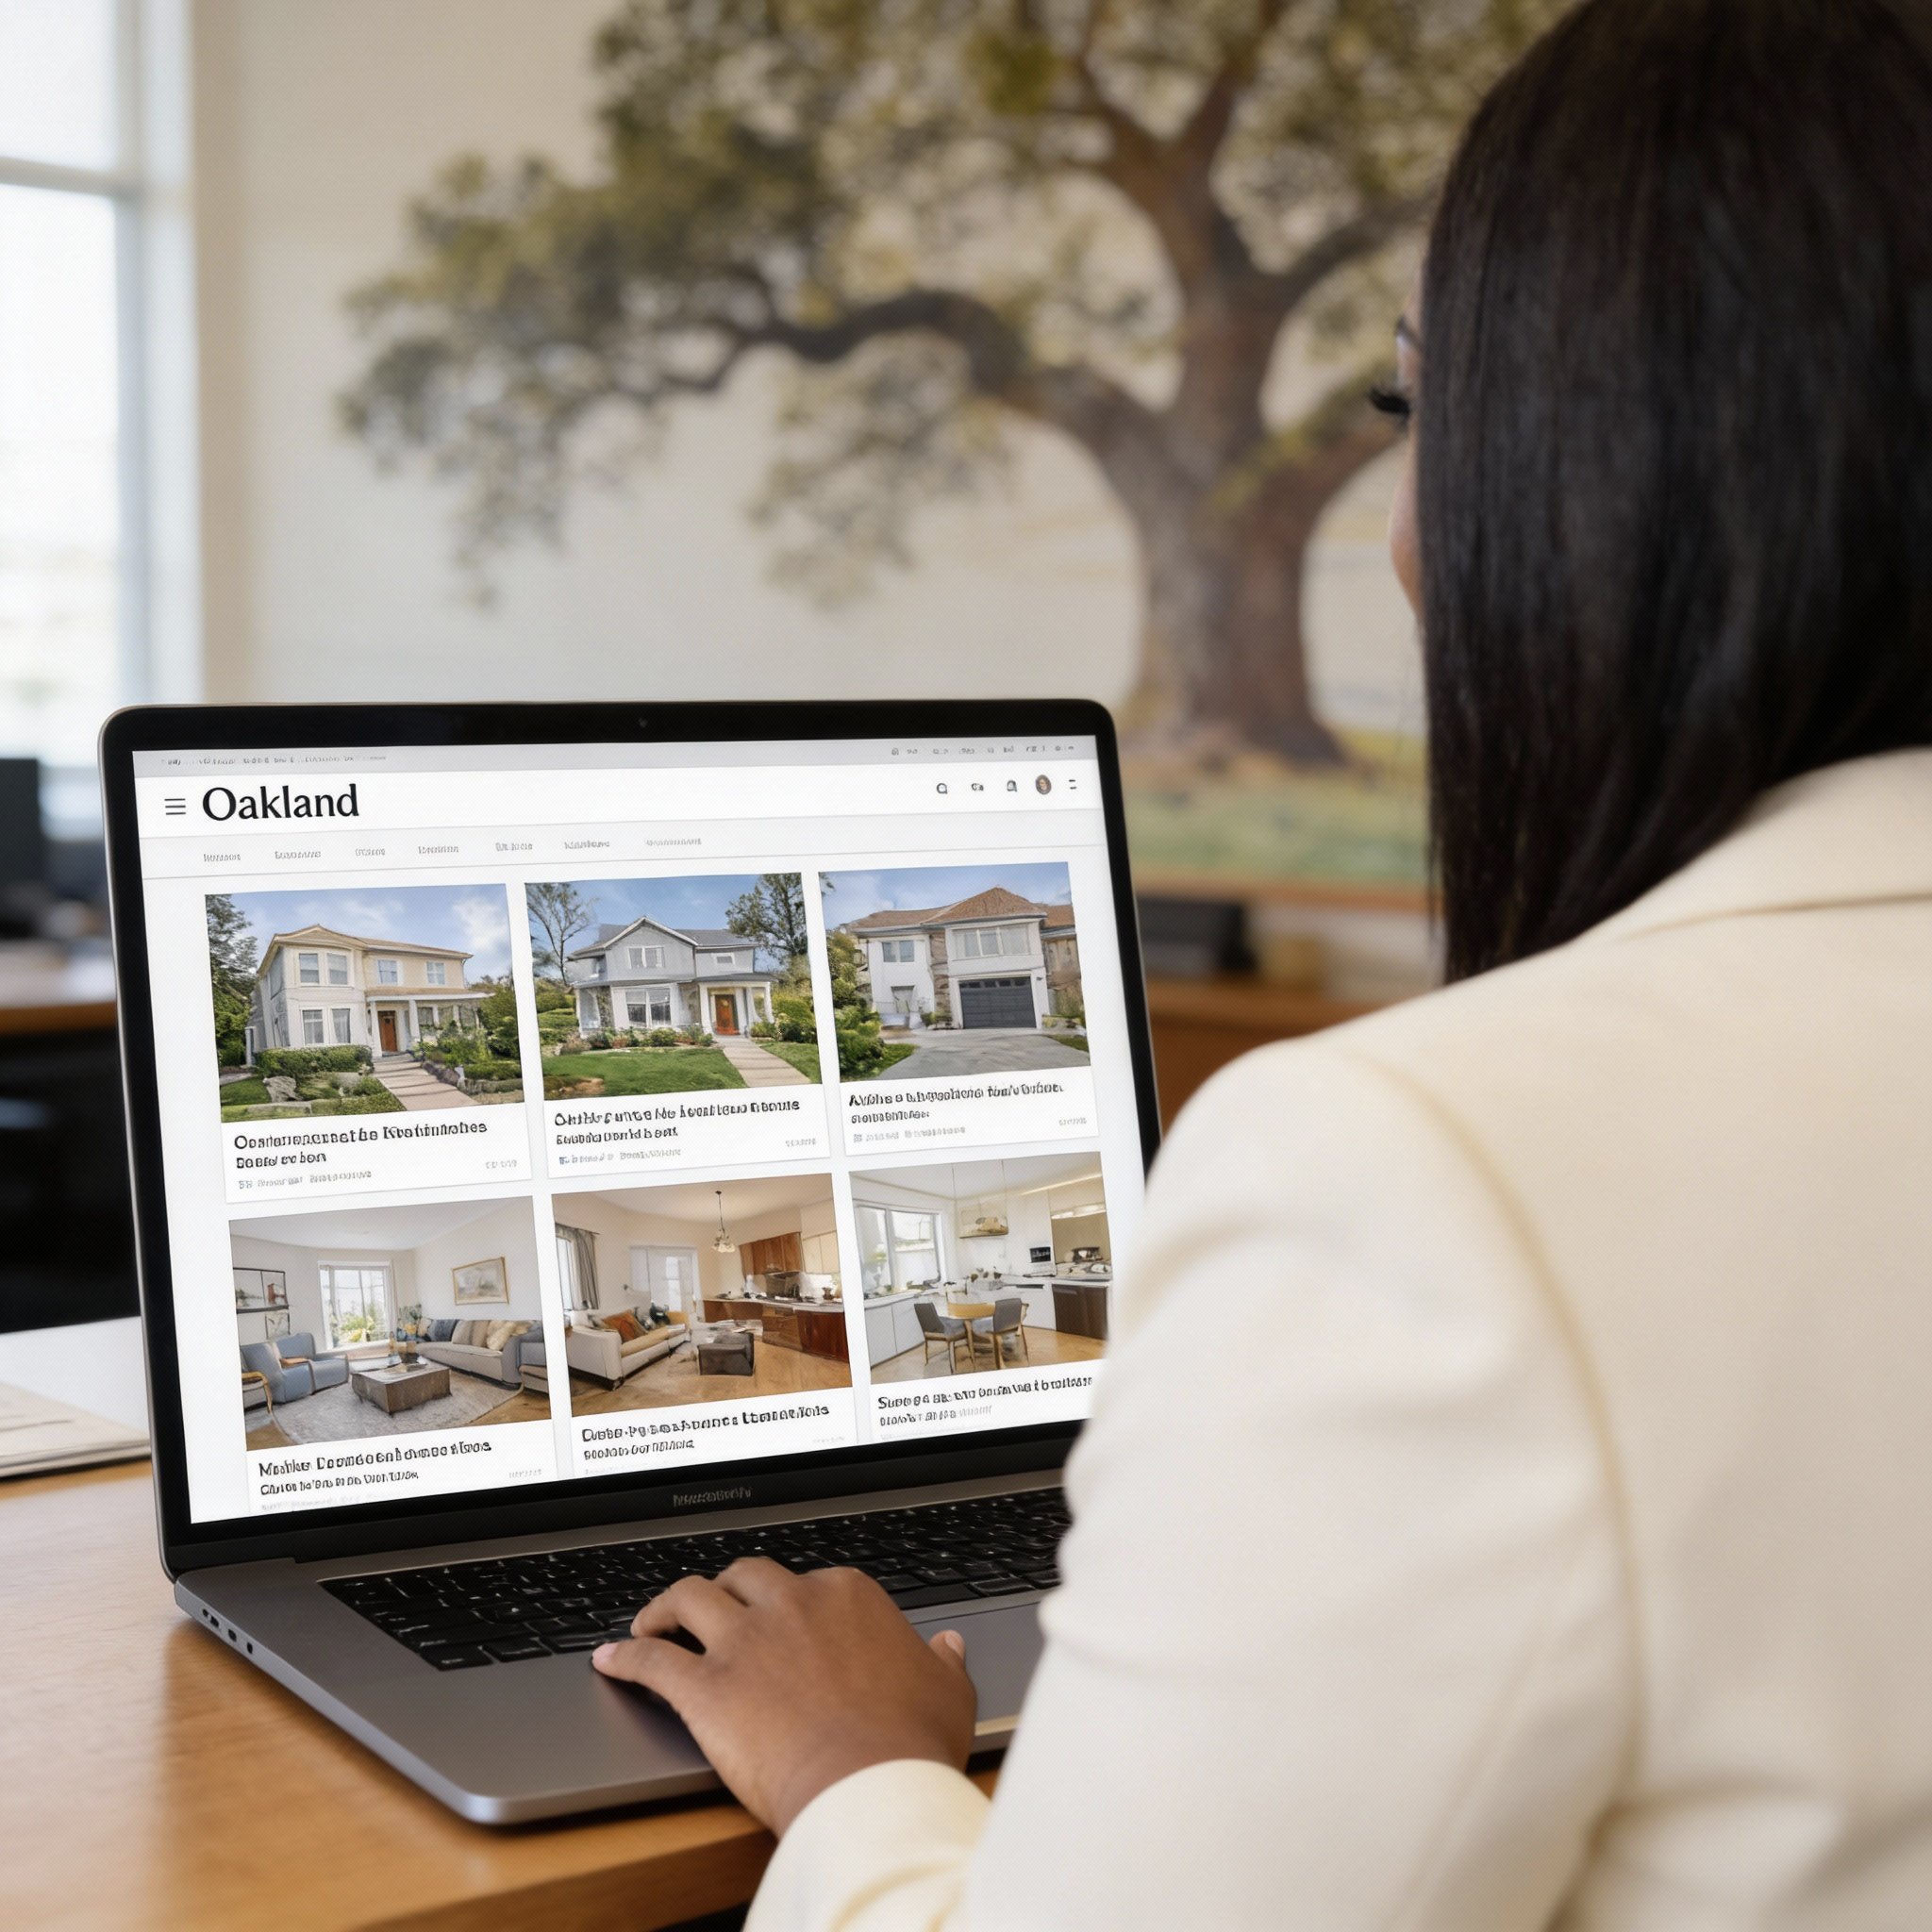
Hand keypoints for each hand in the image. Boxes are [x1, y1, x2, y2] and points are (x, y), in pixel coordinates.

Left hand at [592, 1559, 977, 1833]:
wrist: (869, 1789)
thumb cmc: (910, 1746)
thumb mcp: (947, 1694)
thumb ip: (942, 1662)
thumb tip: (945, 1645)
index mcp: (846, 1596)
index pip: (809, 1580)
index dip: (792, 1600)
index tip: (786, 1618)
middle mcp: (791, 1604)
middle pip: (744, 1576)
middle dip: (726, 1587)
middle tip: (713, 1606)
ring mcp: (744, 1642)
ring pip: (690, 1597)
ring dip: (666, 1605)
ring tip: (652, 1619)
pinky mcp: (705, 1687)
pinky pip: (651, 1660)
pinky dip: (626, 1656)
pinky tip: (610, 1660)